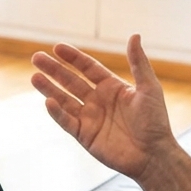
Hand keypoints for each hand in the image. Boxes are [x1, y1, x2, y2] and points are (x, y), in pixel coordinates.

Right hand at [31, 34, 177, 180]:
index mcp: (112, 87)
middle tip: (36, 57)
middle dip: (54, 70)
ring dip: (49, 88)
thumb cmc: (155, 121)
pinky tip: (48, 101)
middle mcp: (98, 101)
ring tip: (34, 76)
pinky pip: (67, 122)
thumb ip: (138, 63)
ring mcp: (90, 118)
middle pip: (71, 81)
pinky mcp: (85, 135)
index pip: (88, 68)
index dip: (73, 58)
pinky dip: (57, 113)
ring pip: (64, 100)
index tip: (57, 48)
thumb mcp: (148, 88)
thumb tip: (134, 35)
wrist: (153, 155)